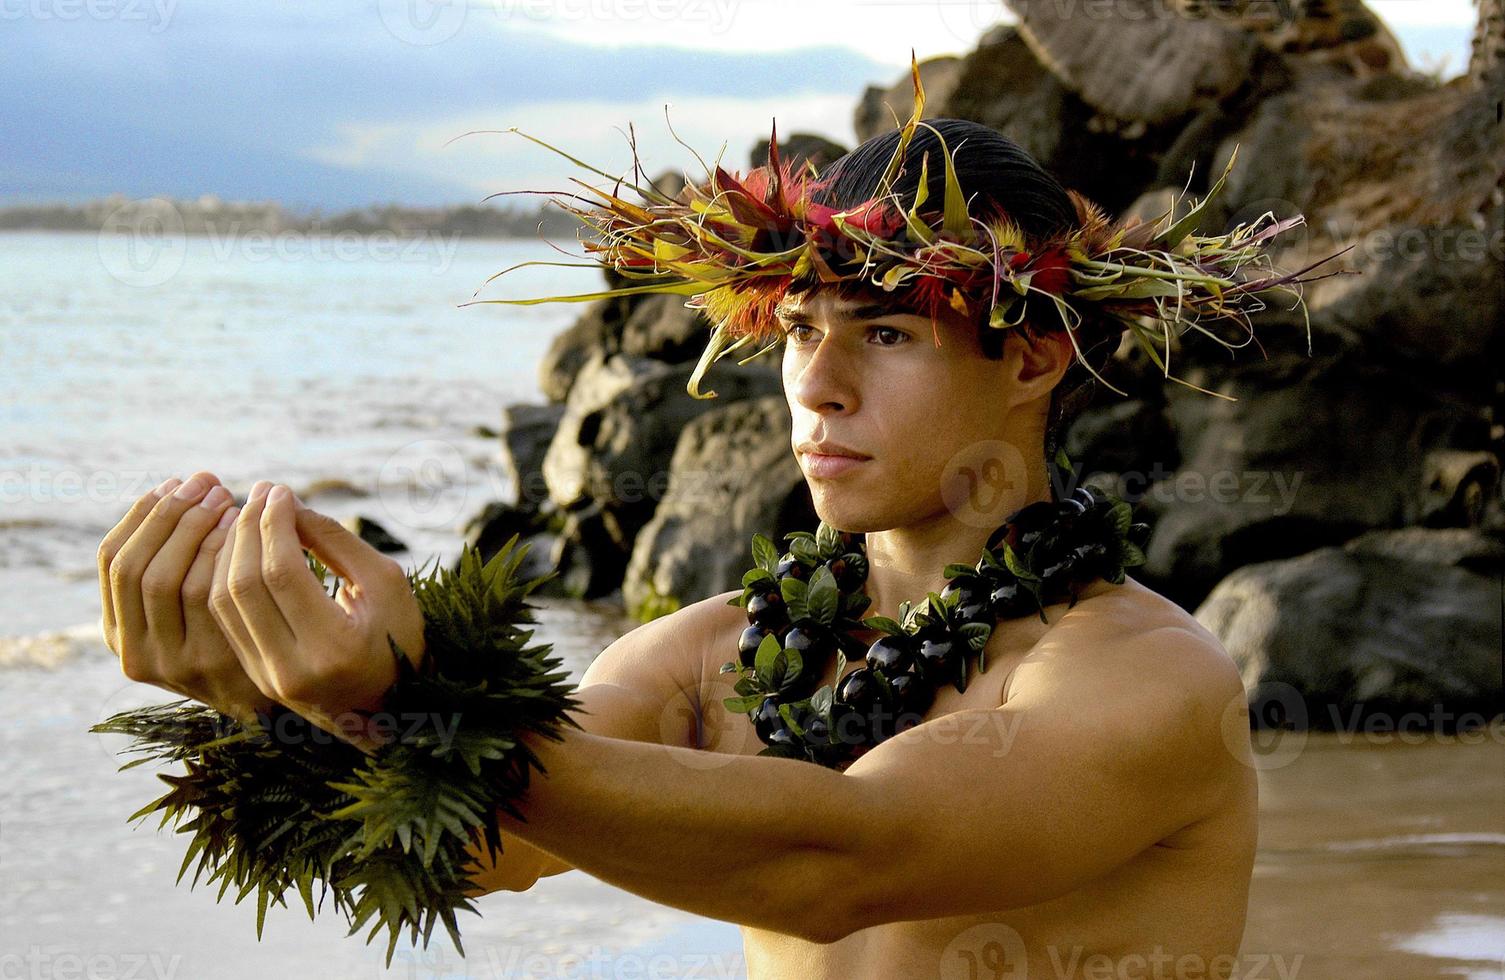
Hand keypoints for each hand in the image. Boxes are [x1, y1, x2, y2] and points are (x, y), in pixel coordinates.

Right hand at [99, 471, 277, 725]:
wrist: (283, 693)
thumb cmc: (237, 633)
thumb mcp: (188, 610)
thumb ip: (173, 566)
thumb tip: (174, 491)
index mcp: (120, 633)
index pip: (112, 561)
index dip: (140, 516)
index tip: (172, 483)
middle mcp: (136, 654)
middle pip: (136, 568)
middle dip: (169, 516)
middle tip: (206, 482)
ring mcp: (172, 664)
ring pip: (167, 580)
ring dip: (194, 530)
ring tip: (226, 499)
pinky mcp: (212, 664)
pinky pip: (206, 596)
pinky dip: (218, 556)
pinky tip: (243, 529)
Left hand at [208, 482, 426, 752]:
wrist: (393, 706)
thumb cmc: (399, 636)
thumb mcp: (386, 583)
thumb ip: (337, 542)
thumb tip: (287, 507)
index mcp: (335, 648)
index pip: (283, 572)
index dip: (275, 524)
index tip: (281, 491)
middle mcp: (292, 669)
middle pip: (245, 585)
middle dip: (246, 530)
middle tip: (259, 494)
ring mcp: (268, 678)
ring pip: (224, 601)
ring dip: (228, 550)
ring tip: (246, 515)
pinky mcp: (254, 677)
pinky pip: (224, 618)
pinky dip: (225, 575)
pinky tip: (239, 548)